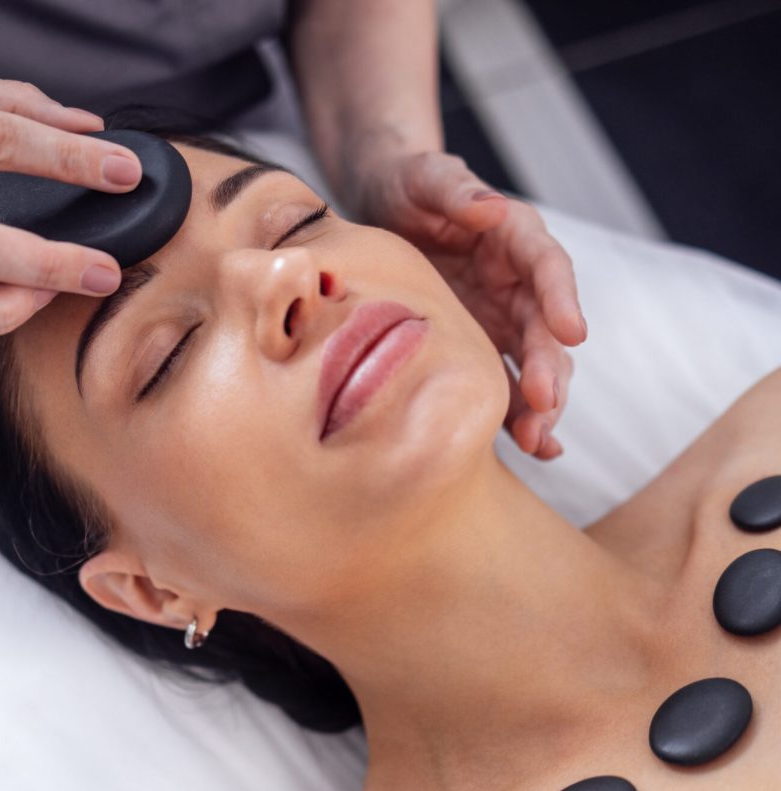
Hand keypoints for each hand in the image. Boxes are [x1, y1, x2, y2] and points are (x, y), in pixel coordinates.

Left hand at [349, 150, 586, 459]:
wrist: (382, 210)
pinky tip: (531, 449)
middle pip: (545, 329)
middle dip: (550, 367)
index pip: (548, 266)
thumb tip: (490, 210)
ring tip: (538, 441)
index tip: (573, 331)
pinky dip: (517, 417)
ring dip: (540, 404)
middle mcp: (519, 283)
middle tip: (544, 402)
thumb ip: (454, 190)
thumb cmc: (407, 186)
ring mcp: (502, 321)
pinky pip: (504, 386)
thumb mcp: (423, 177)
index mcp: (515, 238)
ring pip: (534, 365)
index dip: (562, 298)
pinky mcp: (481, 348)